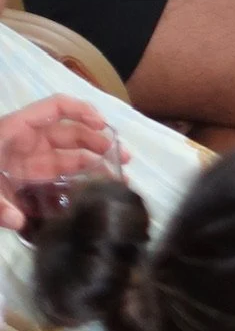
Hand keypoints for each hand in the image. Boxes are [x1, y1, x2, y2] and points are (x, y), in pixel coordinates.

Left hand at [0, 98, 120, 228]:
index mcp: (15, 129)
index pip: (56, 108)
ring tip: (116, 172)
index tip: (104, 126)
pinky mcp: (21, 179)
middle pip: (67, 132)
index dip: (83, 111)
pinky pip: (52, 175)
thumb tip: (20, 222)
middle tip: (122, 158)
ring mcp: (24, 160)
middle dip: (96, 141)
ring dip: (91, 160)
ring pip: (64, 154)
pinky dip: (72, 179)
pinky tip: (90, 189)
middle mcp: (25, 141)